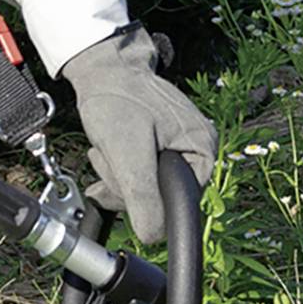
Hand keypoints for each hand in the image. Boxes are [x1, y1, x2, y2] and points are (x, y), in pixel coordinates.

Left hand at [59, 26, 216, 247]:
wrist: (99, 67)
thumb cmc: (117, 97)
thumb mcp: (128, 151)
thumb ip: (143, 196)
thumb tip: (152, 235)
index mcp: (203, 149)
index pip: (180, 203)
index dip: (148, 200)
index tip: (124, 178)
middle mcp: (195, 148)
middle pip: (160, 197)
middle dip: (126, 185)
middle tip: (113, 155)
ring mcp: (176, 146)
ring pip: (143, 188)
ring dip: (117, 176)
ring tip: (109, 147)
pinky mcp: (156, 146)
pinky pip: (137, 174)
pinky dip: (116, 169)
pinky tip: (108, 150)